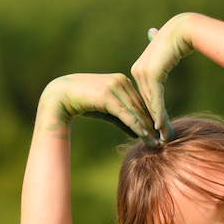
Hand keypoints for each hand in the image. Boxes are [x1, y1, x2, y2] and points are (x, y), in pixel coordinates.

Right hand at [39, 73, 158, 145]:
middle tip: (164, 140)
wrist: (60, 95)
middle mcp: (121, 81)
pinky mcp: (107, 95)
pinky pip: (125, 113)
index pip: (141, 102)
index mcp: (122, 81)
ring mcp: (115, 87)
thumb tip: (136, 132)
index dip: (151, 118)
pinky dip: (135, 124)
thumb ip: (121, 119)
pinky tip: (143, 135)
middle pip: (141, 106)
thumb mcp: (105, 111)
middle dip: (153, 125)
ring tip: (156, 141)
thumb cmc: (82, 102)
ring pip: (135, 110)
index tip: (160, 132)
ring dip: (147, 127)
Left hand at [130, 13, 199, 141]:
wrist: (184, 29)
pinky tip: (159, 126)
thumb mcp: (165, 51)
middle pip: (147, 103)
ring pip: (151, 103)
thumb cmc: (178, 38)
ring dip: (158, 122)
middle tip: (160, 139)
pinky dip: (158, 113)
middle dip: (153, 123)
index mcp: (139, 69)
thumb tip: (152, 33)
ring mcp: (142, 73)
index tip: (156, 129)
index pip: (146, 97)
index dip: (151, 114)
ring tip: (163, 137)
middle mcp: (137, 71)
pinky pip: (155, 98)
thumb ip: (158, 50)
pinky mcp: (151, 74)